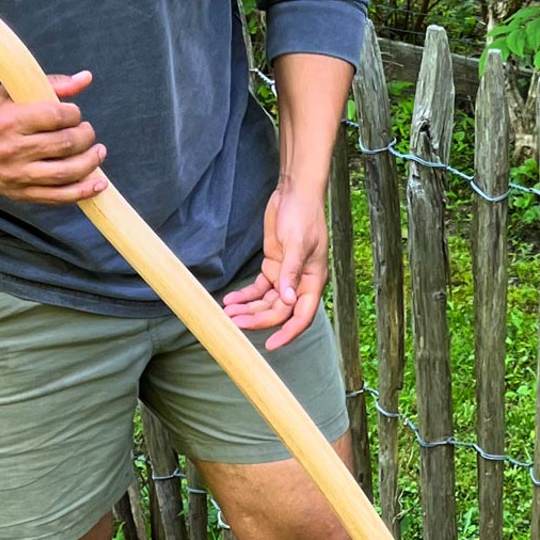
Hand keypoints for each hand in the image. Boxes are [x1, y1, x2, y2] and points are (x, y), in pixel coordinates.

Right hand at [0, 72, 106, 203]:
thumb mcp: (13, 91)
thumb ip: (51, 84)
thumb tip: (86, 78)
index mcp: (10, 120)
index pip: (56, 117)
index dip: (74, 114)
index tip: (74, 113)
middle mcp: (12, 150)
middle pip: (64, 145)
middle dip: (85, 136)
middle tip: (88, 132)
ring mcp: (16, 175)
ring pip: (65, 173)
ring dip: (90, 163)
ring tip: (98, 152)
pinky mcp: (20, 194)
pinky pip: (58, 197)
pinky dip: (82, 192)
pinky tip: (98, 184)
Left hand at [223, 182, 327, 349]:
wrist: (295, 194)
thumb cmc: (303, 216)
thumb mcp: (297, 243)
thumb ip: (291, 272)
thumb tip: (288, 299)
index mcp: (312, 282)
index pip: (301, 316)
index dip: (288, 333)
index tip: (271, 345)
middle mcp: (299, 283)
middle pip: (278, 311)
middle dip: (257, 319)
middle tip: (234, 323)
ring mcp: (285, 277)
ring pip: (266, 303)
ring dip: (248, 309)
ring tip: (227, 313)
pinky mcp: (273, 267)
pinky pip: (258, 289)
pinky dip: (245, 295)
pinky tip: (231, 299)